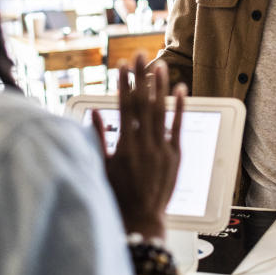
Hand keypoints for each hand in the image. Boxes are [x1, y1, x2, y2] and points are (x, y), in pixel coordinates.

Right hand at [93, 53, 185, 240]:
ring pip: (161, 111)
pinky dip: (180, 107)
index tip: (121, 65)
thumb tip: (94, 112)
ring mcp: (162, 149)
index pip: (124, 107)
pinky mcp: (175, 156)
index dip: (123, 84)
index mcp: (125, 146)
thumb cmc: (118, 195)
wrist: (141, 220)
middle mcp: (144, 144)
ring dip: (160, 86)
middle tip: (140, 55)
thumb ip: (98, 138)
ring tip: (160, 65)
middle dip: (140, 77)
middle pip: (143, 103)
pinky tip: (181, 89)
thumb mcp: (103, 167)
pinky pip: (178, 127)